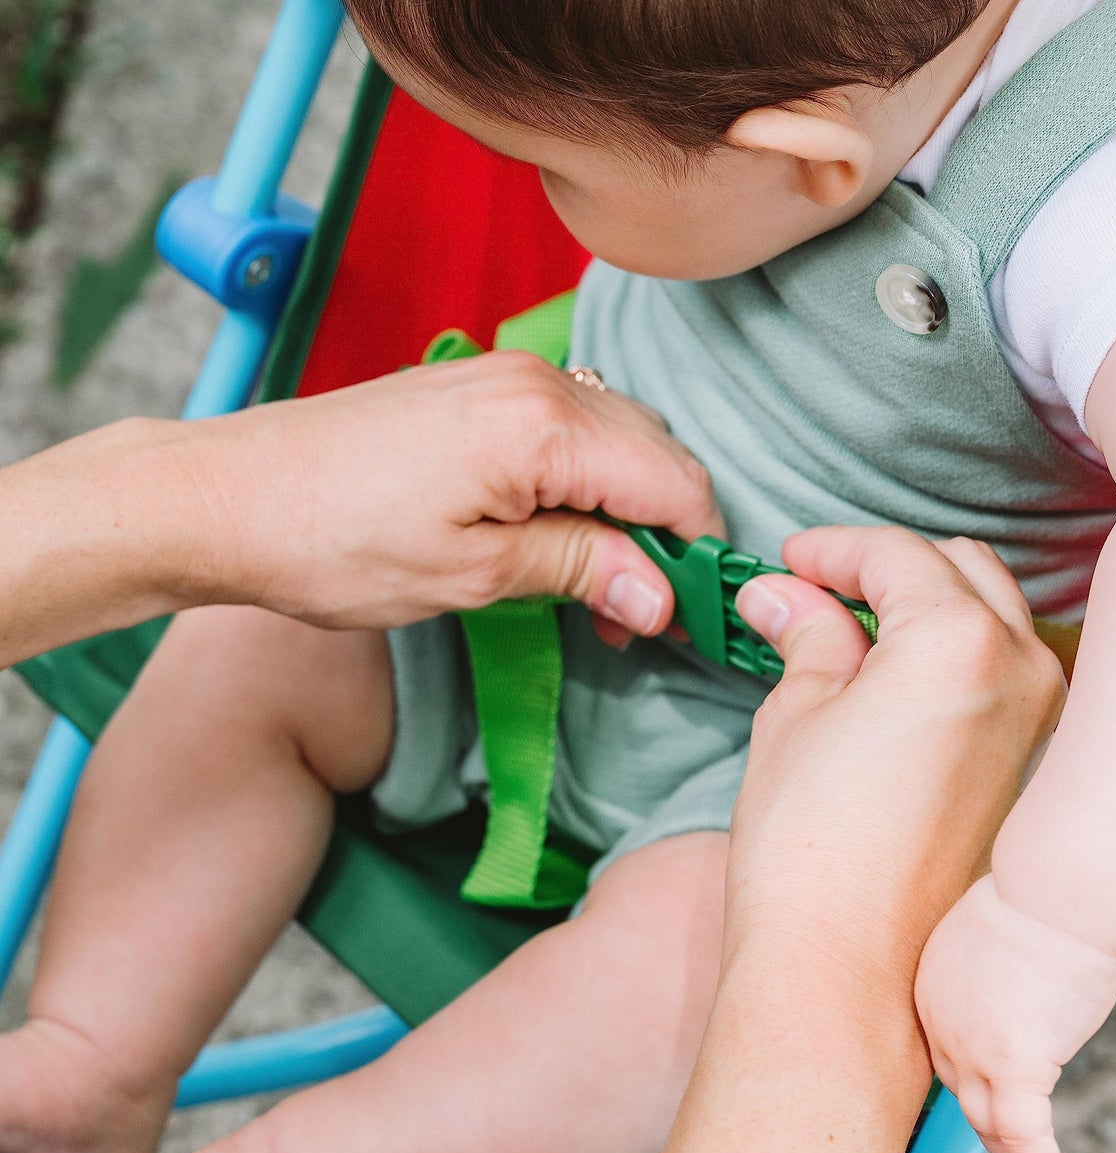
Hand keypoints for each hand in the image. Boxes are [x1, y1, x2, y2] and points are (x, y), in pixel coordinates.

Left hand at [162, 350, 721, 631]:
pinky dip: (585, 483)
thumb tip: (661, 596)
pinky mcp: (475, 388)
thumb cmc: (333, 543)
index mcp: (542, 426)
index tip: (688, 618)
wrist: (225, 498)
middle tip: (636, 616)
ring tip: (596, 587)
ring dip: (627, 512)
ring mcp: (502, 376)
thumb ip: (581, 569)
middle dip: (666, 536)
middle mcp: (535, 382)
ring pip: (618, 439)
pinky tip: (560, 536)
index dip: (695, 555)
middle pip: (657, 454)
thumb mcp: (472, 575)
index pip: (675, 482)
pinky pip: (569, 428)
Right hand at [729, 526, 1064, 1014]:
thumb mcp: (795, 717)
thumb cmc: (809, 853)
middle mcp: (1024, 670)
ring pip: (994, 622)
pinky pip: (1009, 680)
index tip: (791, 561)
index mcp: (958, 640)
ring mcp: (1045, 727)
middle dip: (888, 571)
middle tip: (818, 594)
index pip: (896, 555)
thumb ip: (806, 636)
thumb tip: (784, 594)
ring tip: (857, 639)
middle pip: (959, 573)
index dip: (833, 550)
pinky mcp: (1039, 775)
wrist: (848, 976)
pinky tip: (903, 688)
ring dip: (932, 611)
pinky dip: (961, 662)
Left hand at [914, 875, 1115, 1152]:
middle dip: (992, 1120)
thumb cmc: (1047, 896)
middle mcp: (941, 1023)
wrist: (1059, 890)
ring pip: (988, 1120)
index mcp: (932, 987)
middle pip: (963, 1089)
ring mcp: (973, 1048)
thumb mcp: (1001, 932)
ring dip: (1015, 1151)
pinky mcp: (1014, 1065)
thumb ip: (997, 965)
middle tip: (1022, 1143)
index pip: (945, 1051)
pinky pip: (1022, 1133)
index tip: (998, 1096)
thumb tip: (1025, 974)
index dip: (972, 1080)